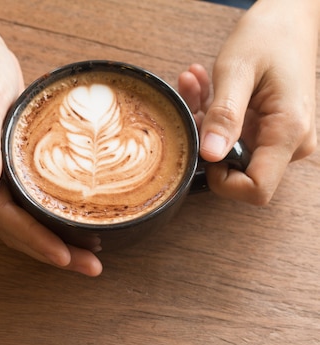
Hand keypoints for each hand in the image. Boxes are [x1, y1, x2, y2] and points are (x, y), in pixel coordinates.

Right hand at [0, 28, 102, 275]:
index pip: (5, 219)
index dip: (36, 241)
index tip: (66, 258)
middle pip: (15, 230)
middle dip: (52, 252)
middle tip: (90, 268)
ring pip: (22, 221)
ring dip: (53, 241)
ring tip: (87, 255)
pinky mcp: (4, 166)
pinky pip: (26, 203)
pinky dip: (49, 218)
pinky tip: (72, 221)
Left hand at [178, 0, 317, 204]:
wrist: (291, 16)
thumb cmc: (270, 34)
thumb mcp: (238, 70)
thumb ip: (225, 114)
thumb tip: (211, 155)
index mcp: (288, 132)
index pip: (256, 189)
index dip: (223, 181)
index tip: (202, 152)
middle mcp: (290, 142)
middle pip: (238, 170)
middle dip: (206, 141)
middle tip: (191, 101)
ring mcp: (280, 137)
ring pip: (230, 150)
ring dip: (206, 121)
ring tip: (195, 84)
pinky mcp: (269, 129)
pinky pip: (233, 134)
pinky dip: (214, 114)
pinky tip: (202, 84)